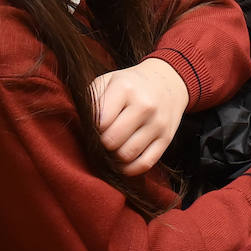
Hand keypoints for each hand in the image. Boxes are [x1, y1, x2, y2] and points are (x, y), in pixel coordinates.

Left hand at [90, 58, 189, 176]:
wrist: (167, 82)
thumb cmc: (129, 85)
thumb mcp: (108, 81)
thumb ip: (92, 100)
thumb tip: (83, 128)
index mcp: (125, 88)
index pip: (101, 122)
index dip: (93, 129)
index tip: (95, 126)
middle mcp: (144, 106)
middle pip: (112, 141)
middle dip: (102, 144)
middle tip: (103, 139)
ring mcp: (158, 123)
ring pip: (127, 155)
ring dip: (114, 158)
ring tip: (112, 148)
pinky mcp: (166, 139)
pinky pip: (145, 164)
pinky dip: (130, 169)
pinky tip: (123, 161)